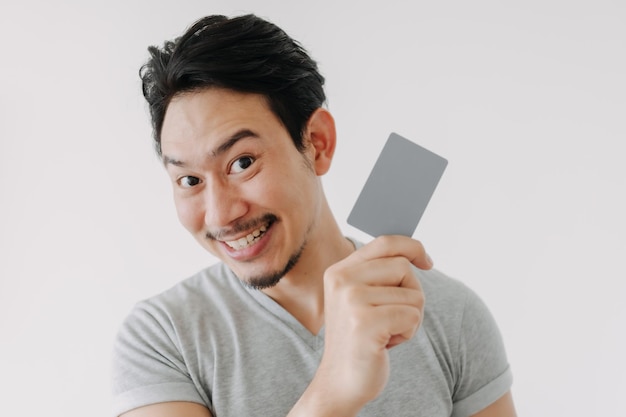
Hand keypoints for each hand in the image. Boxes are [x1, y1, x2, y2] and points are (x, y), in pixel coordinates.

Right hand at [315, 236, 431, 413]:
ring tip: (385, 332)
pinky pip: (412, 316)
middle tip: (393, 317)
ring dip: (409, 317)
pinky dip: (408, 332)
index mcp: (339, 271)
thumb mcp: (361, 298)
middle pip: (403, 267)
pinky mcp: (365, 323)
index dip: (412, 247)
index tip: (427, 261)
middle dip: (411, 293)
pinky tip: (386, 343)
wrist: (340, 382)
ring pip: (412, 295)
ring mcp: (351, 301)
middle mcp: (341, 280)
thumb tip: (415, 253)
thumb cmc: (359, 339)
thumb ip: (378, 273)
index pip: (385, 243)